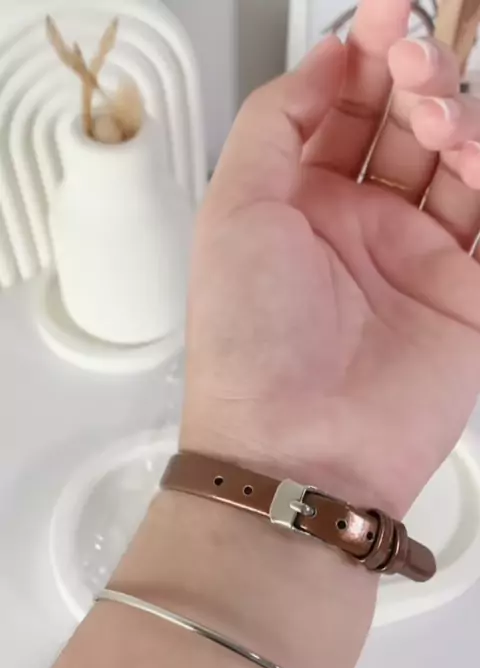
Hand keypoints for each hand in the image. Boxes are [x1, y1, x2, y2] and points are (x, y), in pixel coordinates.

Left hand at [182, 0, 479, 516]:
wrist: (296, 445)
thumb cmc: (250, 343)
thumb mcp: (232, 209)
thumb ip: (274, 121)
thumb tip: (325, 59)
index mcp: (302, 204)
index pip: (347, 105)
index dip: (367, 52)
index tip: (382, 13)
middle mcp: (363, 226)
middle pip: (409, 121)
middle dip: (415, 74)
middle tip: (410, 59)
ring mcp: (419, 258)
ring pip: (461, 159)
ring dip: (455, 117)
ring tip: (434, 115)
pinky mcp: (468, 295)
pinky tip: (470, 155)